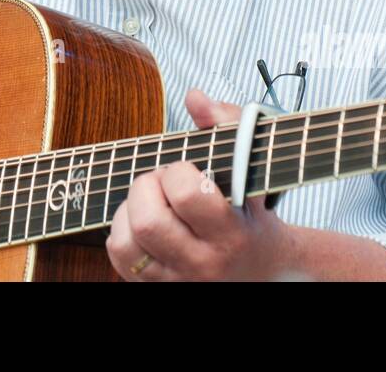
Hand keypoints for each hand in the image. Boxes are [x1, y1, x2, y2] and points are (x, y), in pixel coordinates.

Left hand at [106, 88, 289, 280]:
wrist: (267, 273)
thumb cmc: (253, 213)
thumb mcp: (254, 171)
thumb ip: (228, 126)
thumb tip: (194, 98)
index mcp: (231, 234)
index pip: (187, 194)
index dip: (178, 171)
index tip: (187, 169)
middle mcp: (202, 265)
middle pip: (147, 221)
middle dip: (146, 187)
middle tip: (163, 182)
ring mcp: (176, 282)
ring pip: (125, 242)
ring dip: (129, 210)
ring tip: (153, 201)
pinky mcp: (155, 288)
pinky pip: (119, 257)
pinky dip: (122, 231)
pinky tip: (145, 222)